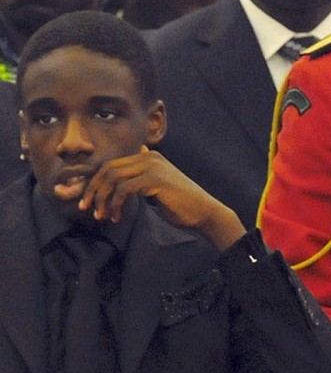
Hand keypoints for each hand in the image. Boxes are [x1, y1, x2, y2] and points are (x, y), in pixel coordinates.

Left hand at [79, 146, 245, 249]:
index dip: (94, 182)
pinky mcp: (155, 179)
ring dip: (102, 198)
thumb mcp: (155, 187)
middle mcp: (150, 157)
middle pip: (108, 169)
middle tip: (86, 208)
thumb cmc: (178, 203)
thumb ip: (139, 178)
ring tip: (102, 215)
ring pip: (113, 177)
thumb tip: (119, 175)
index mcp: (149, 156)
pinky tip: (117, 216)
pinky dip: (116, 204)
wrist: (202, 211)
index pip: (111, 164)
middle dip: (93, 190)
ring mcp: (153, 166)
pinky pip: (124, 189)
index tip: (86, 201)